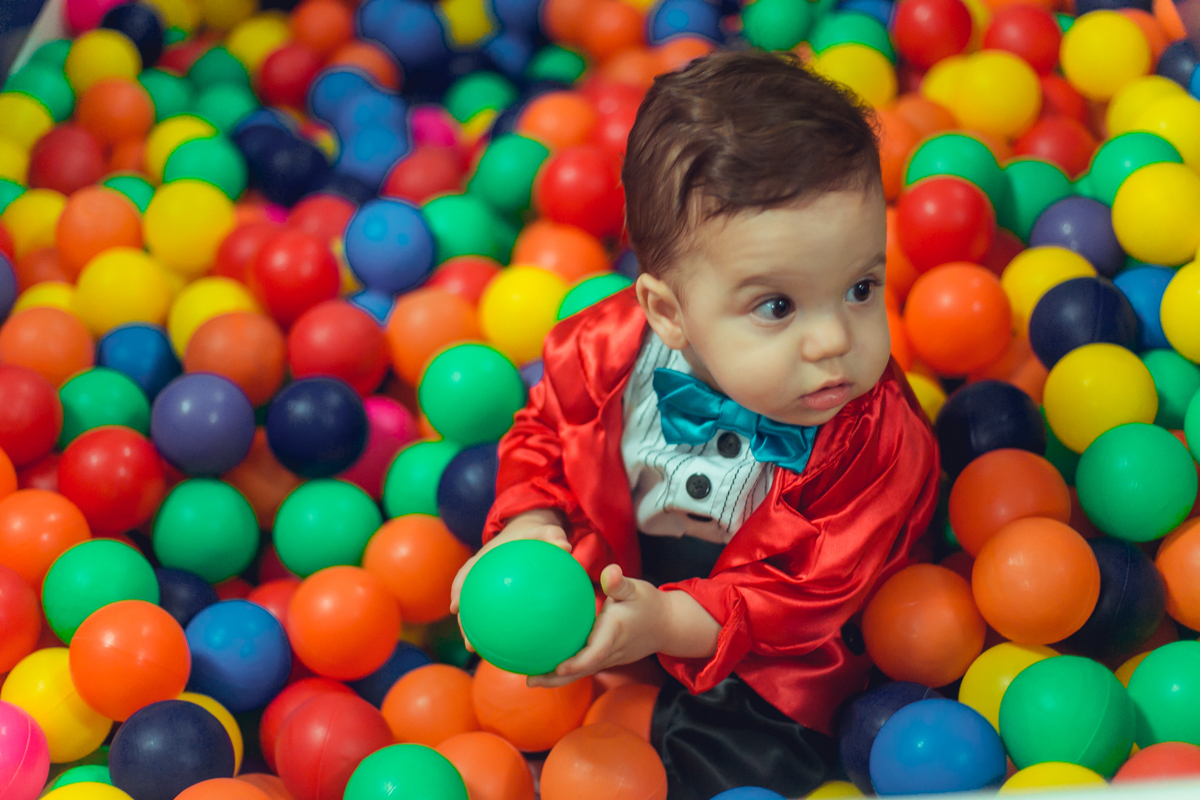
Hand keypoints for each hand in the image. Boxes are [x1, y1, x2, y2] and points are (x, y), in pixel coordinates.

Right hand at [449, 510, 570, 654]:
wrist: (530, 537)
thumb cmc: (535, 536)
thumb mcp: (545, 531)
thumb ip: (553, 536)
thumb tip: (565, 546)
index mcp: (487, 557)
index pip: (467, 572)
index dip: (459, 589)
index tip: (455, 607)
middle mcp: (482, 575)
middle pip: (466, 599)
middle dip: (464, 621)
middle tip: (468, 642)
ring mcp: (488, 588)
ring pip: (476, 611)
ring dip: (473, 631)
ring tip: (476, 651)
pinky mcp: (499, 598)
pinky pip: (495, 614)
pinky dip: (496, 629)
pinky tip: (506, 646)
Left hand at [528, 564, 666, 687]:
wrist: (667, 626)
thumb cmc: (648, 604)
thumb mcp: (636, 589)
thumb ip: (620, 583)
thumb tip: (609, 572)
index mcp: (615, 633)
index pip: (596, 653)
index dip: (578, 662)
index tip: (559, 667)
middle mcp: (611, 650)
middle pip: (582, 670)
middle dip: (556, 679)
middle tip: (529, 681)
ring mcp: (609, 658)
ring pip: (581, 672)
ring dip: (556, 679)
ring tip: (529, 679)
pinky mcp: (606, 659)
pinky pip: (584, 667)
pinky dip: (565, 671)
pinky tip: (545, 666)